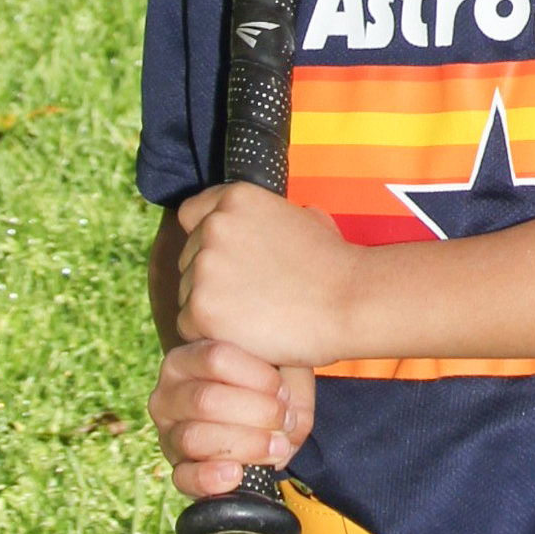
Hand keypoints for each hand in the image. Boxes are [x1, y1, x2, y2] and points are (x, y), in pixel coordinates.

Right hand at [149, 336, 314, 501]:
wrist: (253, 418)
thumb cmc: (263, 384)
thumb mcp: (280, 367)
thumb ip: (290, 378)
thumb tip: (292, 416)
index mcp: (188, 357)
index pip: (216, 358)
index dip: (257, 377)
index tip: (283, 391)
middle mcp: (168, 394)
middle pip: (205, 400)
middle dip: (255, 413)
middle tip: (284, 421)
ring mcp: (167, 433)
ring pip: (194, 437)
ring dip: (243, 444)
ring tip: (276, 447)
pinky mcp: (175, 469)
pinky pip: (183, 477)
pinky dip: (210, 477)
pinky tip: (236, 474)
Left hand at [177, 181, 361, 365]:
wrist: (348, 300)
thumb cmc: (333, 263)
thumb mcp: (303, 216)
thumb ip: (265, 218)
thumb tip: (255, 225)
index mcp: (236, 199)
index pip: (192, 214)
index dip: (204, 236)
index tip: (223, 257)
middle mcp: (214, 227)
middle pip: (188, 259)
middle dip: (209, 277)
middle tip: (248, 295)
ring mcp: (204, 267)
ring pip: (186, 294)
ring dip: (211, 307)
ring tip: (253, 316)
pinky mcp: (201, 308)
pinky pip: (189, 326)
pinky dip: (212, 334)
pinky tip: (246, 333)